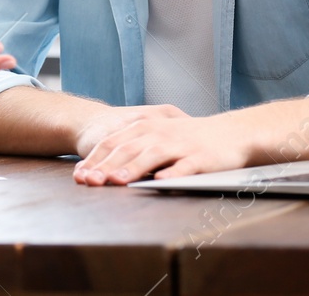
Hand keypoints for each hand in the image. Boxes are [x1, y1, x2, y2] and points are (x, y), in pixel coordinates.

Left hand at [72, 108, 254, 185]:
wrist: (230, 132)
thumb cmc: (187, 138)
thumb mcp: (157, 136)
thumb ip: (133, 148)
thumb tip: (104, 168)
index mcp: (145, 127)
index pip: (113, 143)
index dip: (94, 159)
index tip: (79, 175)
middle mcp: (159, 132)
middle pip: (127, 149)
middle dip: (106, 166)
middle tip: (90, 182)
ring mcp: (180, 144)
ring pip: (152, 155)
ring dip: (133, 168)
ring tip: (117, 181)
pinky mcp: (201, 157)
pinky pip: (185, 166)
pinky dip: (172, 173)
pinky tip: (161, 182)